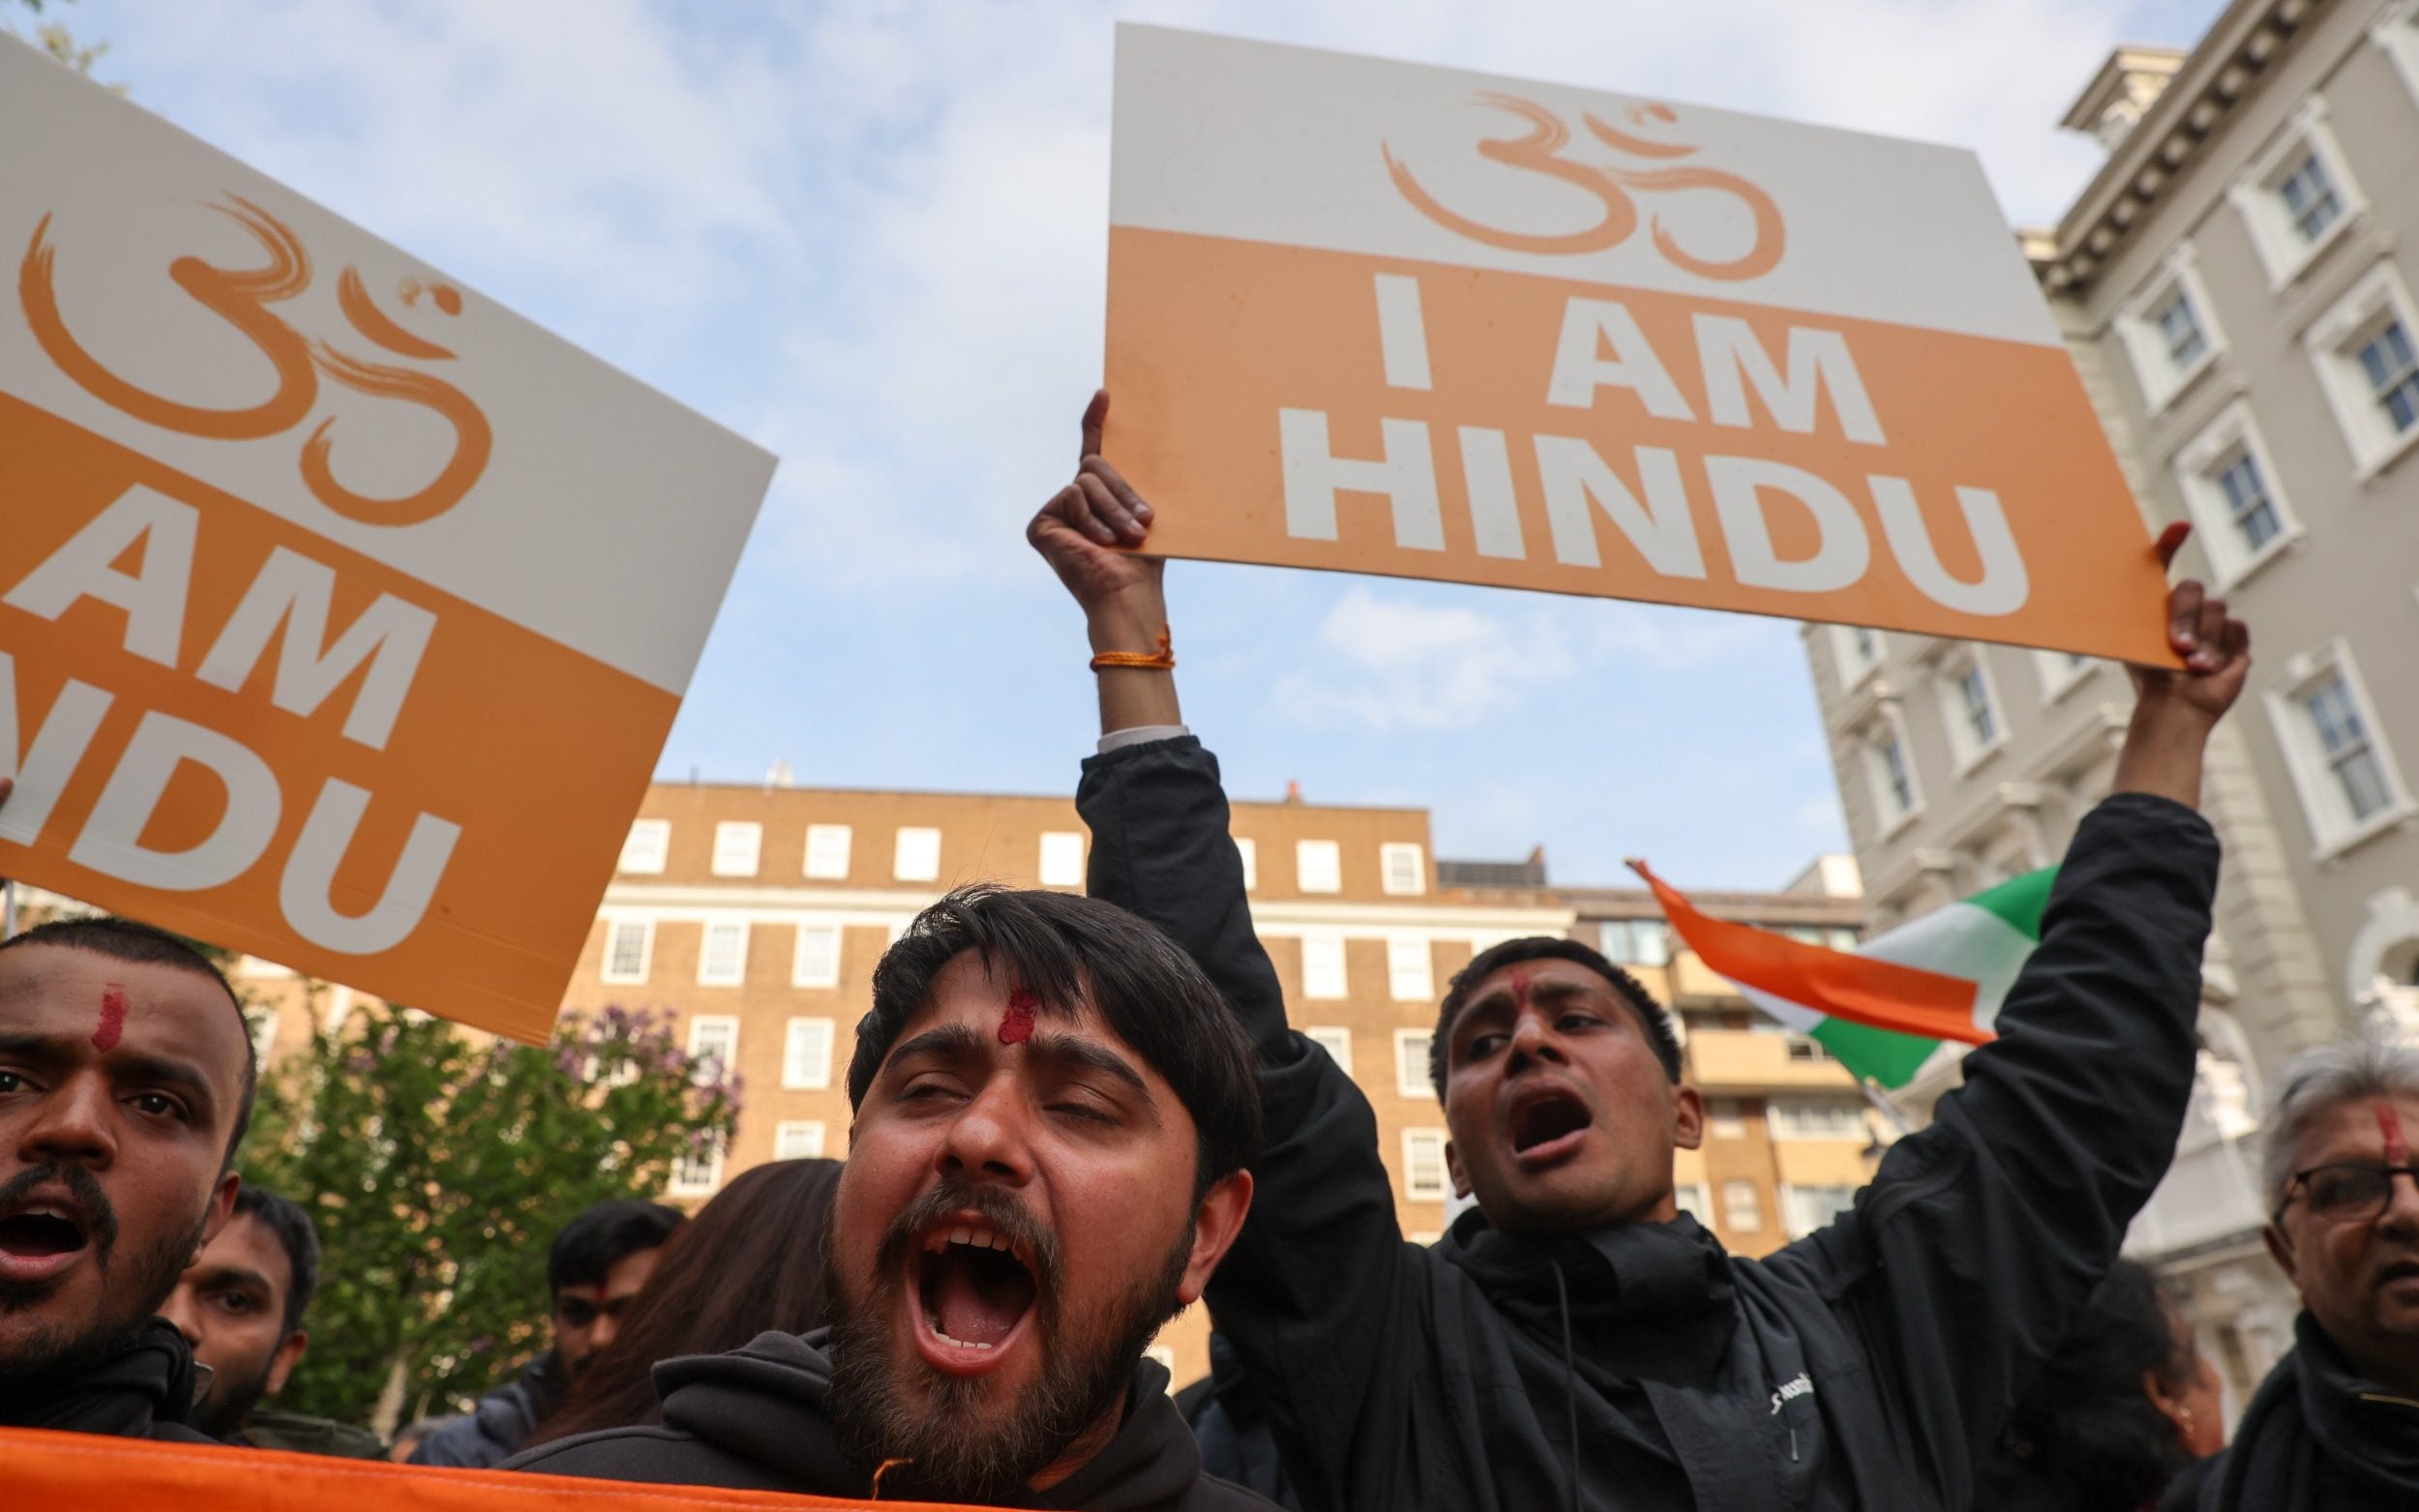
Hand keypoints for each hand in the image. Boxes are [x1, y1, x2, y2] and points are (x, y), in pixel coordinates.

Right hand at [1026, 390, 1166, 643]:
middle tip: (1142, 523)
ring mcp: (1056, 512)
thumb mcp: (1143, 512)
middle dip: (1123, 491)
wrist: (1127, 594)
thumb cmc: (1143, 563)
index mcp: (1101, 499)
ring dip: (1113, 509)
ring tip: (1126, 537)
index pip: (1094, 452)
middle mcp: (1075, 502)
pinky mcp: (1041, 523)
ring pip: (1087, 481)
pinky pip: (1072, 495)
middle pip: (1095, 465)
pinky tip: (1098, 543)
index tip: (1105, 395)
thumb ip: (1132, 482)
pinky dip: (1090, 518)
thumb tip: (1149, 447)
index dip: (1096, 423)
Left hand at [2127, 522, 2250, 726]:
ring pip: (2217, 609)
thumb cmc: (2148, 676)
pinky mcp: (2236, 639)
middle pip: (2193, 589)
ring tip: (2192, 666)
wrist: (2174, 706)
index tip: (2180, 526)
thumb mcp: (2131, 639)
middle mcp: (2187, 608)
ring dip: (2204, 641)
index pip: (2162, 562)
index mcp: (2157, 603)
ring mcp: (2213, 622)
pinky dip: (2222, 650)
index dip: (2169, 542)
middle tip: (2177, 646)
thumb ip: (2124, 613)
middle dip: (2185, 617)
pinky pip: (2237, 628)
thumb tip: (2086, 588)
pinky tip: (2210, 669)